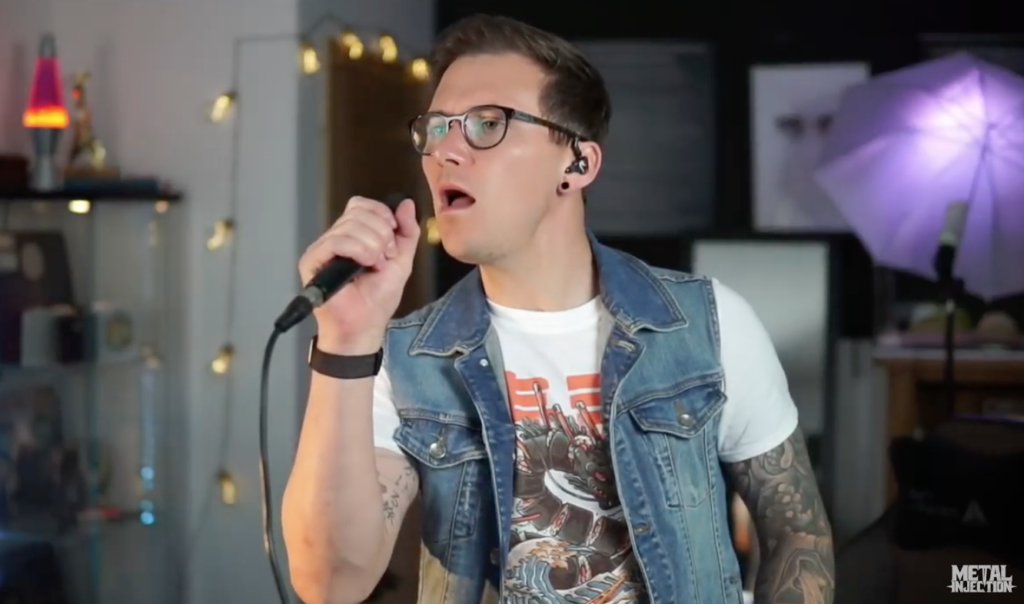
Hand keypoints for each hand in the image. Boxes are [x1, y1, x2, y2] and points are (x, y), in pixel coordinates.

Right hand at [298, 196, 419, 352]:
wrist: (365, 327)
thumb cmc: (378, 299)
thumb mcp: (402, 260)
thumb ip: (406, 231)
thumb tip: (405, 203)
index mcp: (352, 235)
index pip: (361, 205)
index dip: (381, 216)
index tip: (392, 242)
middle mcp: (334, 238)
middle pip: (358, 212)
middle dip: (382, 234)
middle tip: (384, 259)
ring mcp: (322, 248)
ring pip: (351, 225)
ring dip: (373, 246)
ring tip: (375, 267)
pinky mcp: (312, 261)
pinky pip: (336, 241)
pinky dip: (359, 250)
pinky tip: (365, 265)